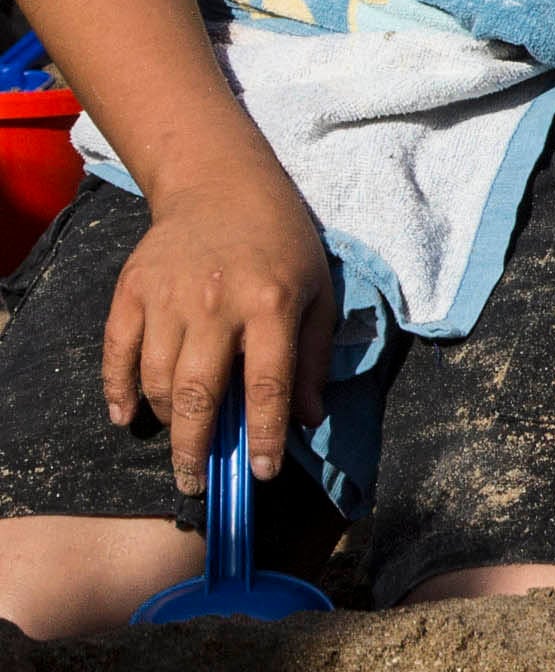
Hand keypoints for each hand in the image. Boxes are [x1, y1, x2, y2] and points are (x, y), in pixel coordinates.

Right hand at [102, 174, 330, 492]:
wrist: (222, 186)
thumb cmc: (283, 244)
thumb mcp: (320, 293)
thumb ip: (315, 357)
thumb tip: (307, 420)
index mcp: (271, 304)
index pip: (268, 385)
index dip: (263, 435)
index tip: (260, 474)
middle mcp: (216, 304)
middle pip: (201, 393)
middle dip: (198, 449)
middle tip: (196, 485)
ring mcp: (167, 297)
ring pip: (158, 379)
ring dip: (168, 422)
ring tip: (182, 446)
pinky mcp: (132, 290)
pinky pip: (118, 352)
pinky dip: (119, 390)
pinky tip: (128, 417)